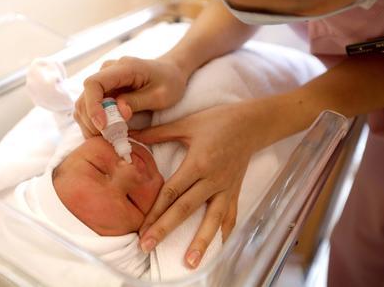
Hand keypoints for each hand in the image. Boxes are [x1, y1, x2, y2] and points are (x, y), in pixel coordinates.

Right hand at [74, 56, 187, 136]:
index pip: (94, 83)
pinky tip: (106, 133)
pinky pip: (90, 107)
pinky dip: (93, 122)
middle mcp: (108, 71)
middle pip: (85, 96)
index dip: (93, 106)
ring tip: (106, 139)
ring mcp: (104, 80)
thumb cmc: (170, 82)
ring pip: (83, 104)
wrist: (171, 72)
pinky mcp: (104, 90)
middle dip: (91, 121)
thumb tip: (119, 112)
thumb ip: (138, 102)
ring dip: (90, 124)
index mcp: (123, 68)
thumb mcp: (161, 95)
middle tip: (106, 139)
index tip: (103, 125)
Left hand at [133, 103, 261, 268]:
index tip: (141, 228)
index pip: (172, 192)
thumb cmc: (217, 121)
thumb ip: (158, 133)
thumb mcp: (187, 124)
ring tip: (190, 262)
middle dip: (166, 229)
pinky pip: (231, 216)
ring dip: (200, 241)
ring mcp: (226, 187)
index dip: (155, 211)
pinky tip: (218, 249)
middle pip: (186, 209)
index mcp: (197, 163)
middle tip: (147, 247)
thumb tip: (131, 134)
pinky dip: (225, 233)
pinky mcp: (235, 191)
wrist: (252, 123)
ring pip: (212, 219)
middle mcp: (212, 179)